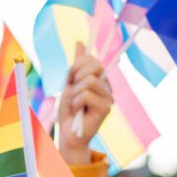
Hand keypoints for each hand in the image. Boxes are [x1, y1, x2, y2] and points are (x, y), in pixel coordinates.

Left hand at [56, 43, 112, 165]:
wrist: (68, 134)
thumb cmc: (69, 111)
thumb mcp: (69, 84)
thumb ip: (76, 65)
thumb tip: (80, 42)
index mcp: (100, 78)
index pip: (91, 58)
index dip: (75, 67)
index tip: (70, 81)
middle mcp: (107, 85)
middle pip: (94, 65)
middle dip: (75, 77)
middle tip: (72, 93)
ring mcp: (108, 96)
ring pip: (89, 81)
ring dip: (74, 93)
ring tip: (75, 105)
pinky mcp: (106, 108)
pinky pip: (86, 95)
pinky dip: (75, 103)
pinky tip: (77, 112)